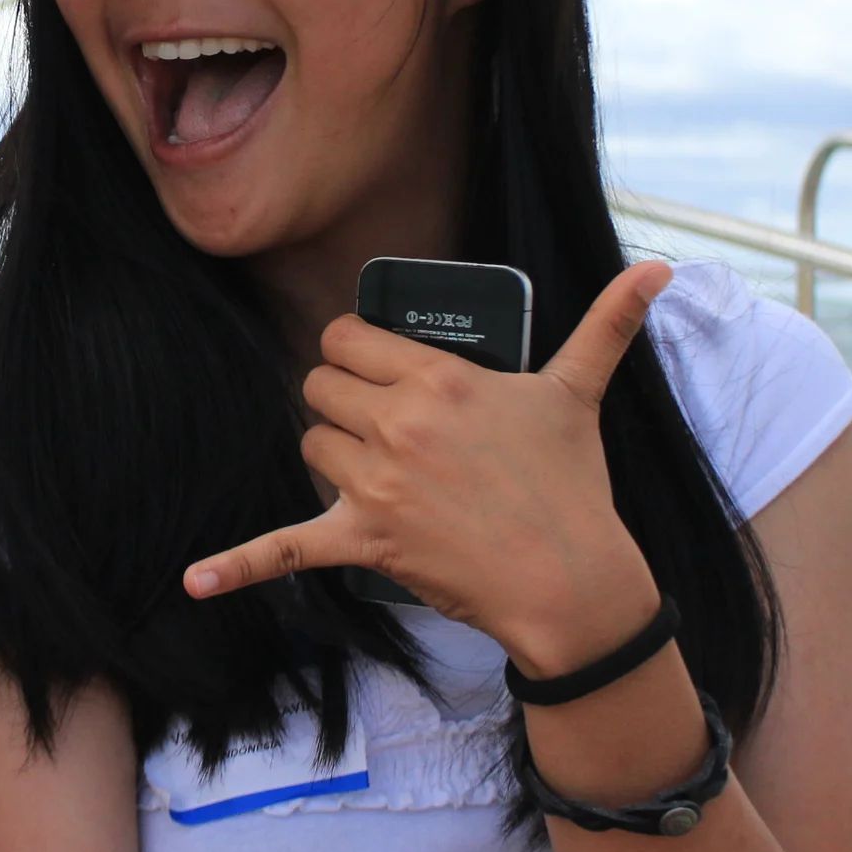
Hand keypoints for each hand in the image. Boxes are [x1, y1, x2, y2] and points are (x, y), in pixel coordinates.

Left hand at [184, 263, 674, 677]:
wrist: (571, 581)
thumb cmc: (572, 486)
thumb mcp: (580, 393)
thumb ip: (608, 323)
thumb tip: (658, 270)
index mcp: (438, 379)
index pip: (351, 337)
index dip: (355, 348)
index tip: (372, 363)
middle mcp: (398, 424)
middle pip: (321, 386)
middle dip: (343, 397)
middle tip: (380, 419)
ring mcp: (376, 484)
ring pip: (310, 444)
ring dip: (331, 452)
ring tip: (377, 467)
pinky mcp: (365, 540)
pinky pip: (285, 548)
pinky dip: (237, 565)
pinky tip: (194, 580)